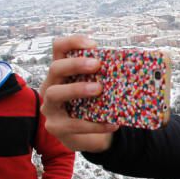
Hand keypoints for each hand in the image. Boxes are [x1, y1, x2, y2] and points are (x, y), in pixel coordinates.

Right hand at [40, 35, 117, 152]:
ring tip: (98, 89)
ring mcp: (50, 107)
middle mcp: (50, 86)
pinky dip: (95, 124)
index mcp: (61, 72)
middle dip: (75, 64)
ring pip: (55, 93)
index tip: (93, 44)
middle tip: (97, 64)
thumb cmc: (92, 106)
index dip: (72, 42)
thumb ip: (103, 77)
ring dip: (76, 89)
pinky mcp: (56, 127)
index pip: (58, 48)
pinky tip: (112, 123)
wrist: (86, 136)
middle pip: (55, 68)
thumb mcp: (95, 88)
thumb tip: (129, 67)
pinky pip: (73, 124)